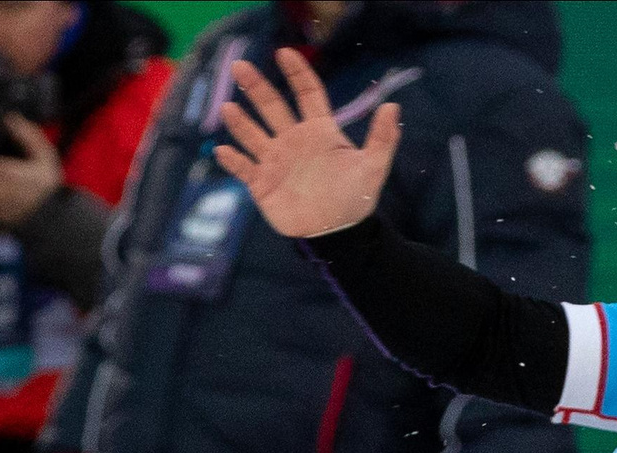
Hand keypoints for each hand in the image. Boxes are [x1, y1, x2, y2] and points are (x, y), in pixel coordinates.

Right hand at [213, 47, 402, 237]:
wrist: (340, 235)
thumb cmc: (356, 199)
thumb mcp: (373, 168)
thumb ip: (383, 138)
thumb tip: (393, 106)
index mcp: (319, 131)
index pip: (307, 93)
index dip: (297, 73)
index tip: (285, 53)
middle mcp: (293, 140)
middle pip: (272, 106)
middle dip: (256, 86)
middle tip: (239, 66)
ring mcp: (275, 160)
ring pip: (252, 134)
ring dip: (240, 122)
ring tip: (229, 109)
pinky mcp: (262, 183)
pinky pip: (243, 169)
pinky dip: (233, 161)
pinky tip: (223, 151)